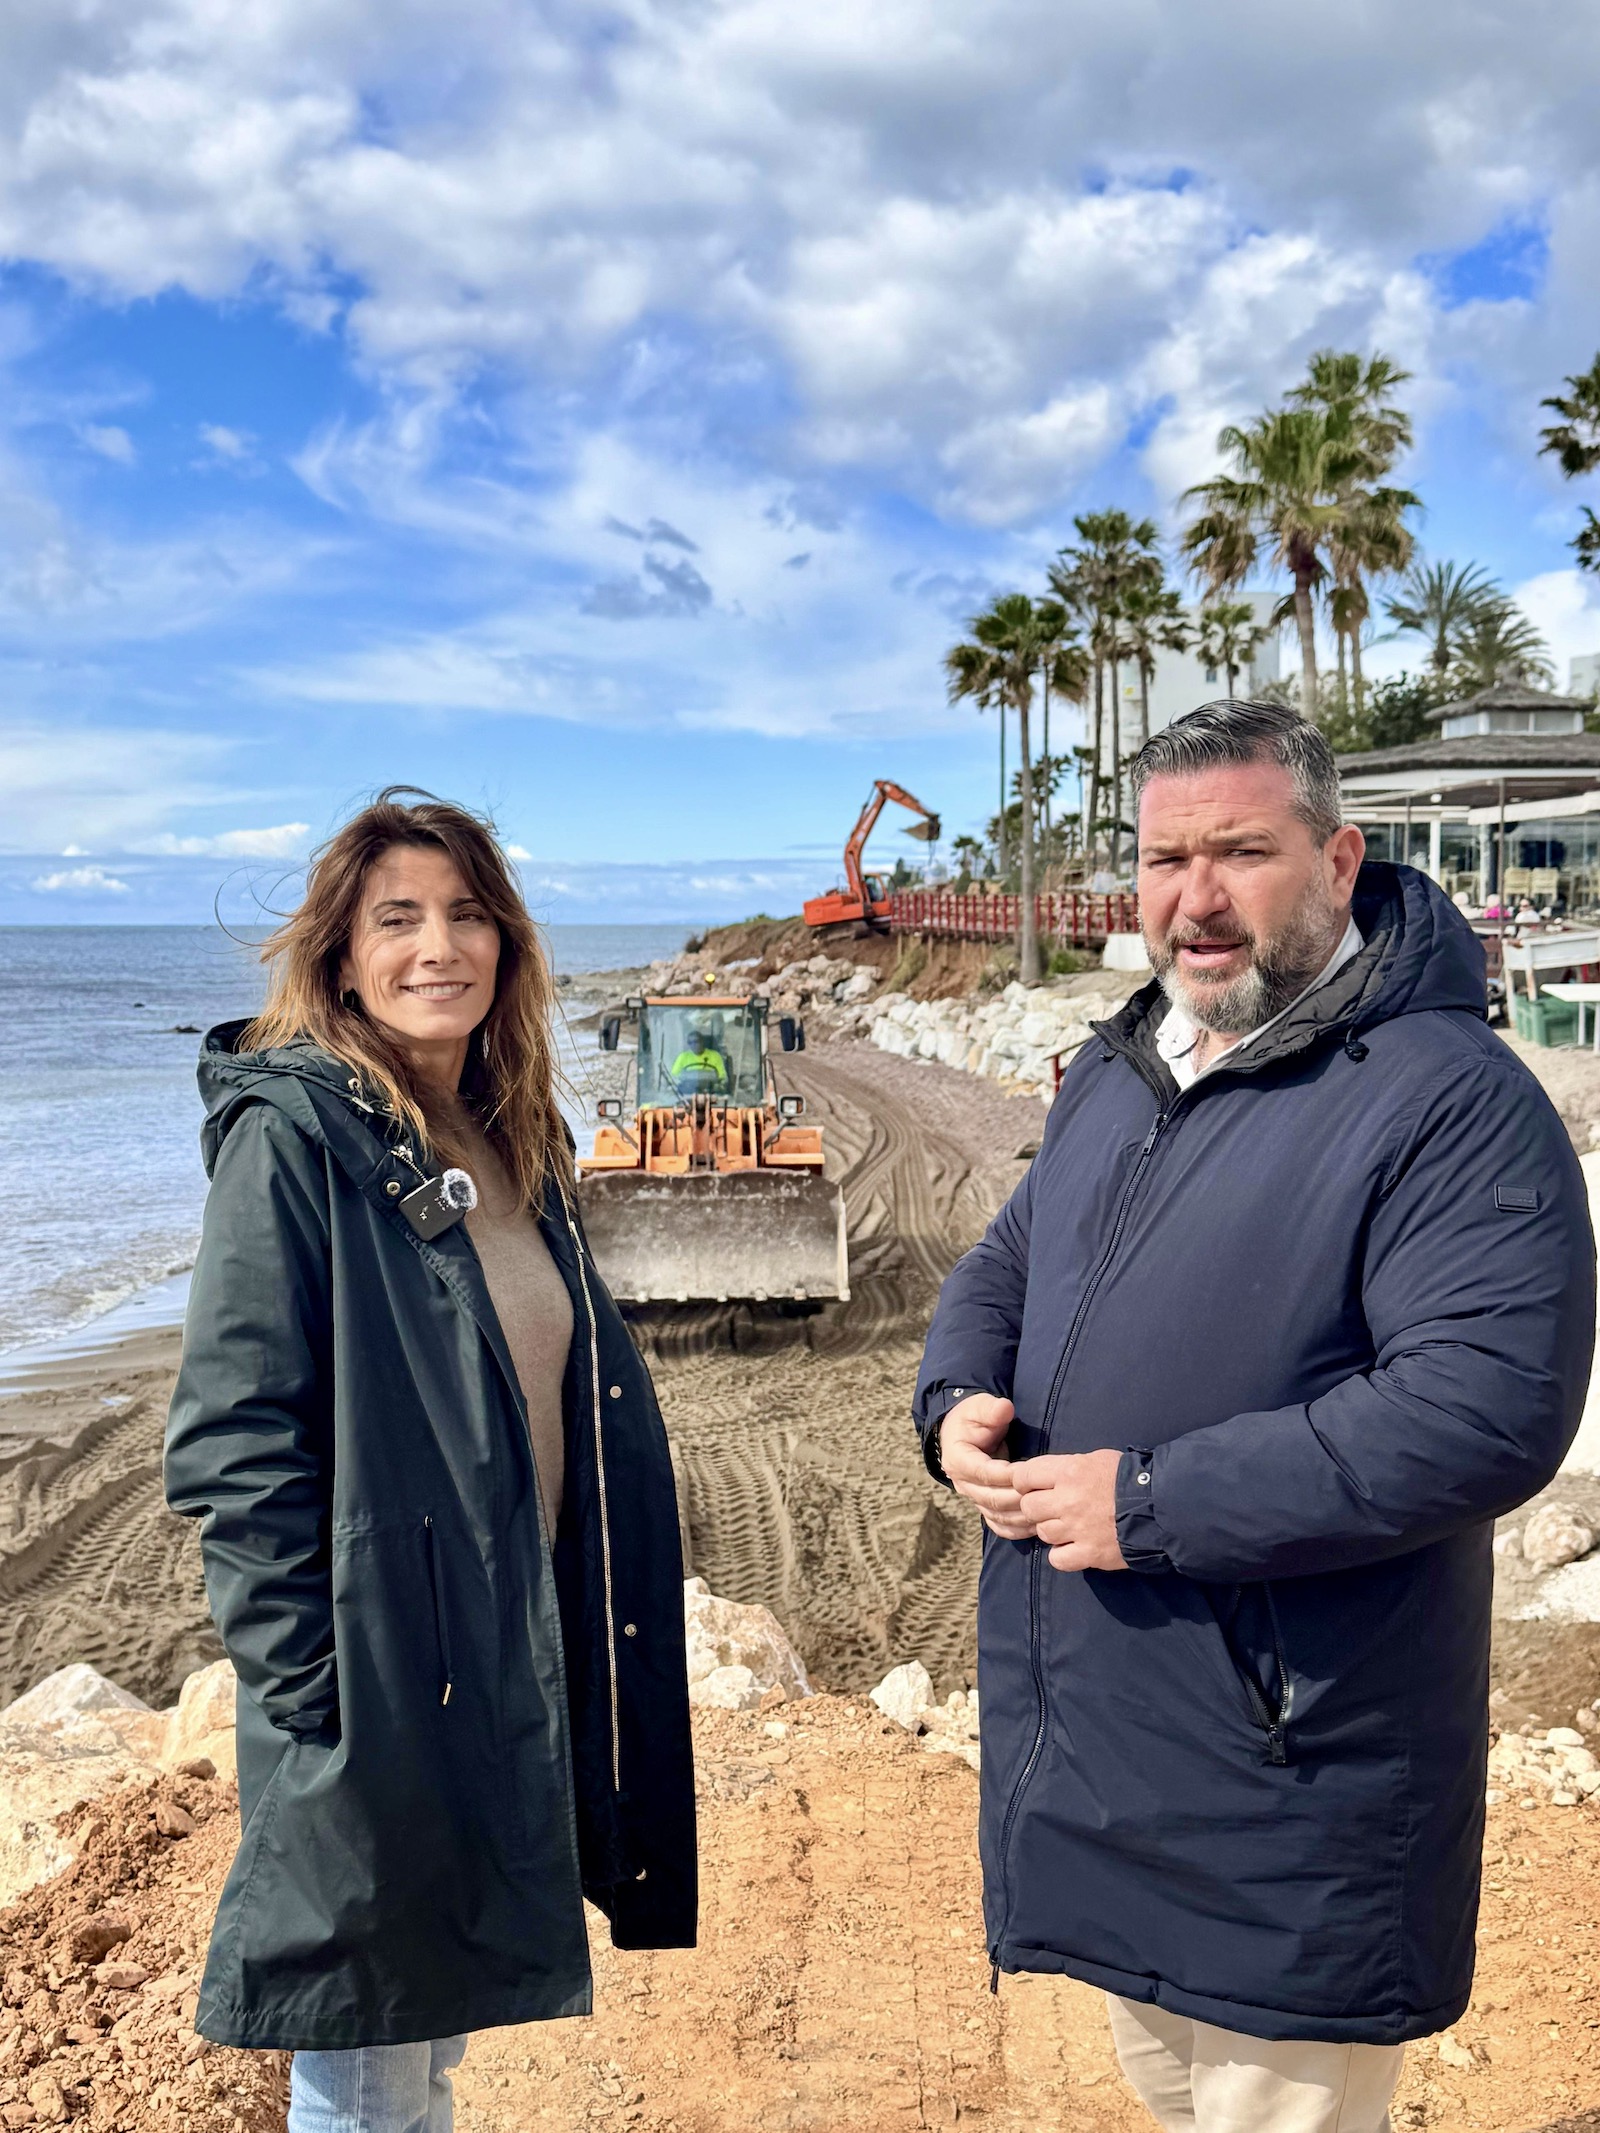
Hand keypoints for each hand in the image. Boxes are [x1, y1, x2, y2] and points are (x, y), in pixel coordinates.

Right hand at [939, 1394, 1036, 1540]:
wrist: (961, 1433)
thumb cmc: (972, 1418)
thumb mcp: (978, 1407)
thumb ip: (991, 1409)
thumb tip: (1005, 1409)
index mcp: (959, 1460)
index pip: (985, 1473)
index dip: (1008, 1475)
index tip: (1030, 1471)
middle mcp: (963, 1484)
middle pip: (992, 1499)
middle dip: (1019, 1498)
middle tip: (1046, 1495)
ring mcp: (972, 1498)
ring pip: (996, 1516)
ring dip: (1021, 1518)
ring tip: (1046, 1515)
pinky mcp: (983, 1506)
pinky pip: (998, 1524)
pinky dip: (1016, 1529)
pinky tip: (1036, 1528)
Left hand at [1009, 1449, 1127, 1572]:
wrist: (1161, 1507)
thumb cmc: (1130, 1477)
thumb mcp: (1097, 1459)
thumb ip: (1068, 1467)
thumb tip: (1045, 1476)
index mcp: (1069, 1472)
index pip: (1023, 1476)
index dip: (1025, 1482)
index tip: (1033, 1486)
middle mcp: (1067, 1500)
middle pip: (1029, 1507)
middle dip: (1037, 1507)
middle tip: (1053, 1508)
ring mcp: (1077, 1529)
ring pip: (1042, 1533)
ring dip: (1052, 1530)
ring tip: (1070, 1527)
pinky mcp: (1089, 1553)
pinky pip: (1057, 1559)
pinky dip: (1062, 1555)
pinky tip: (1074, 1547)